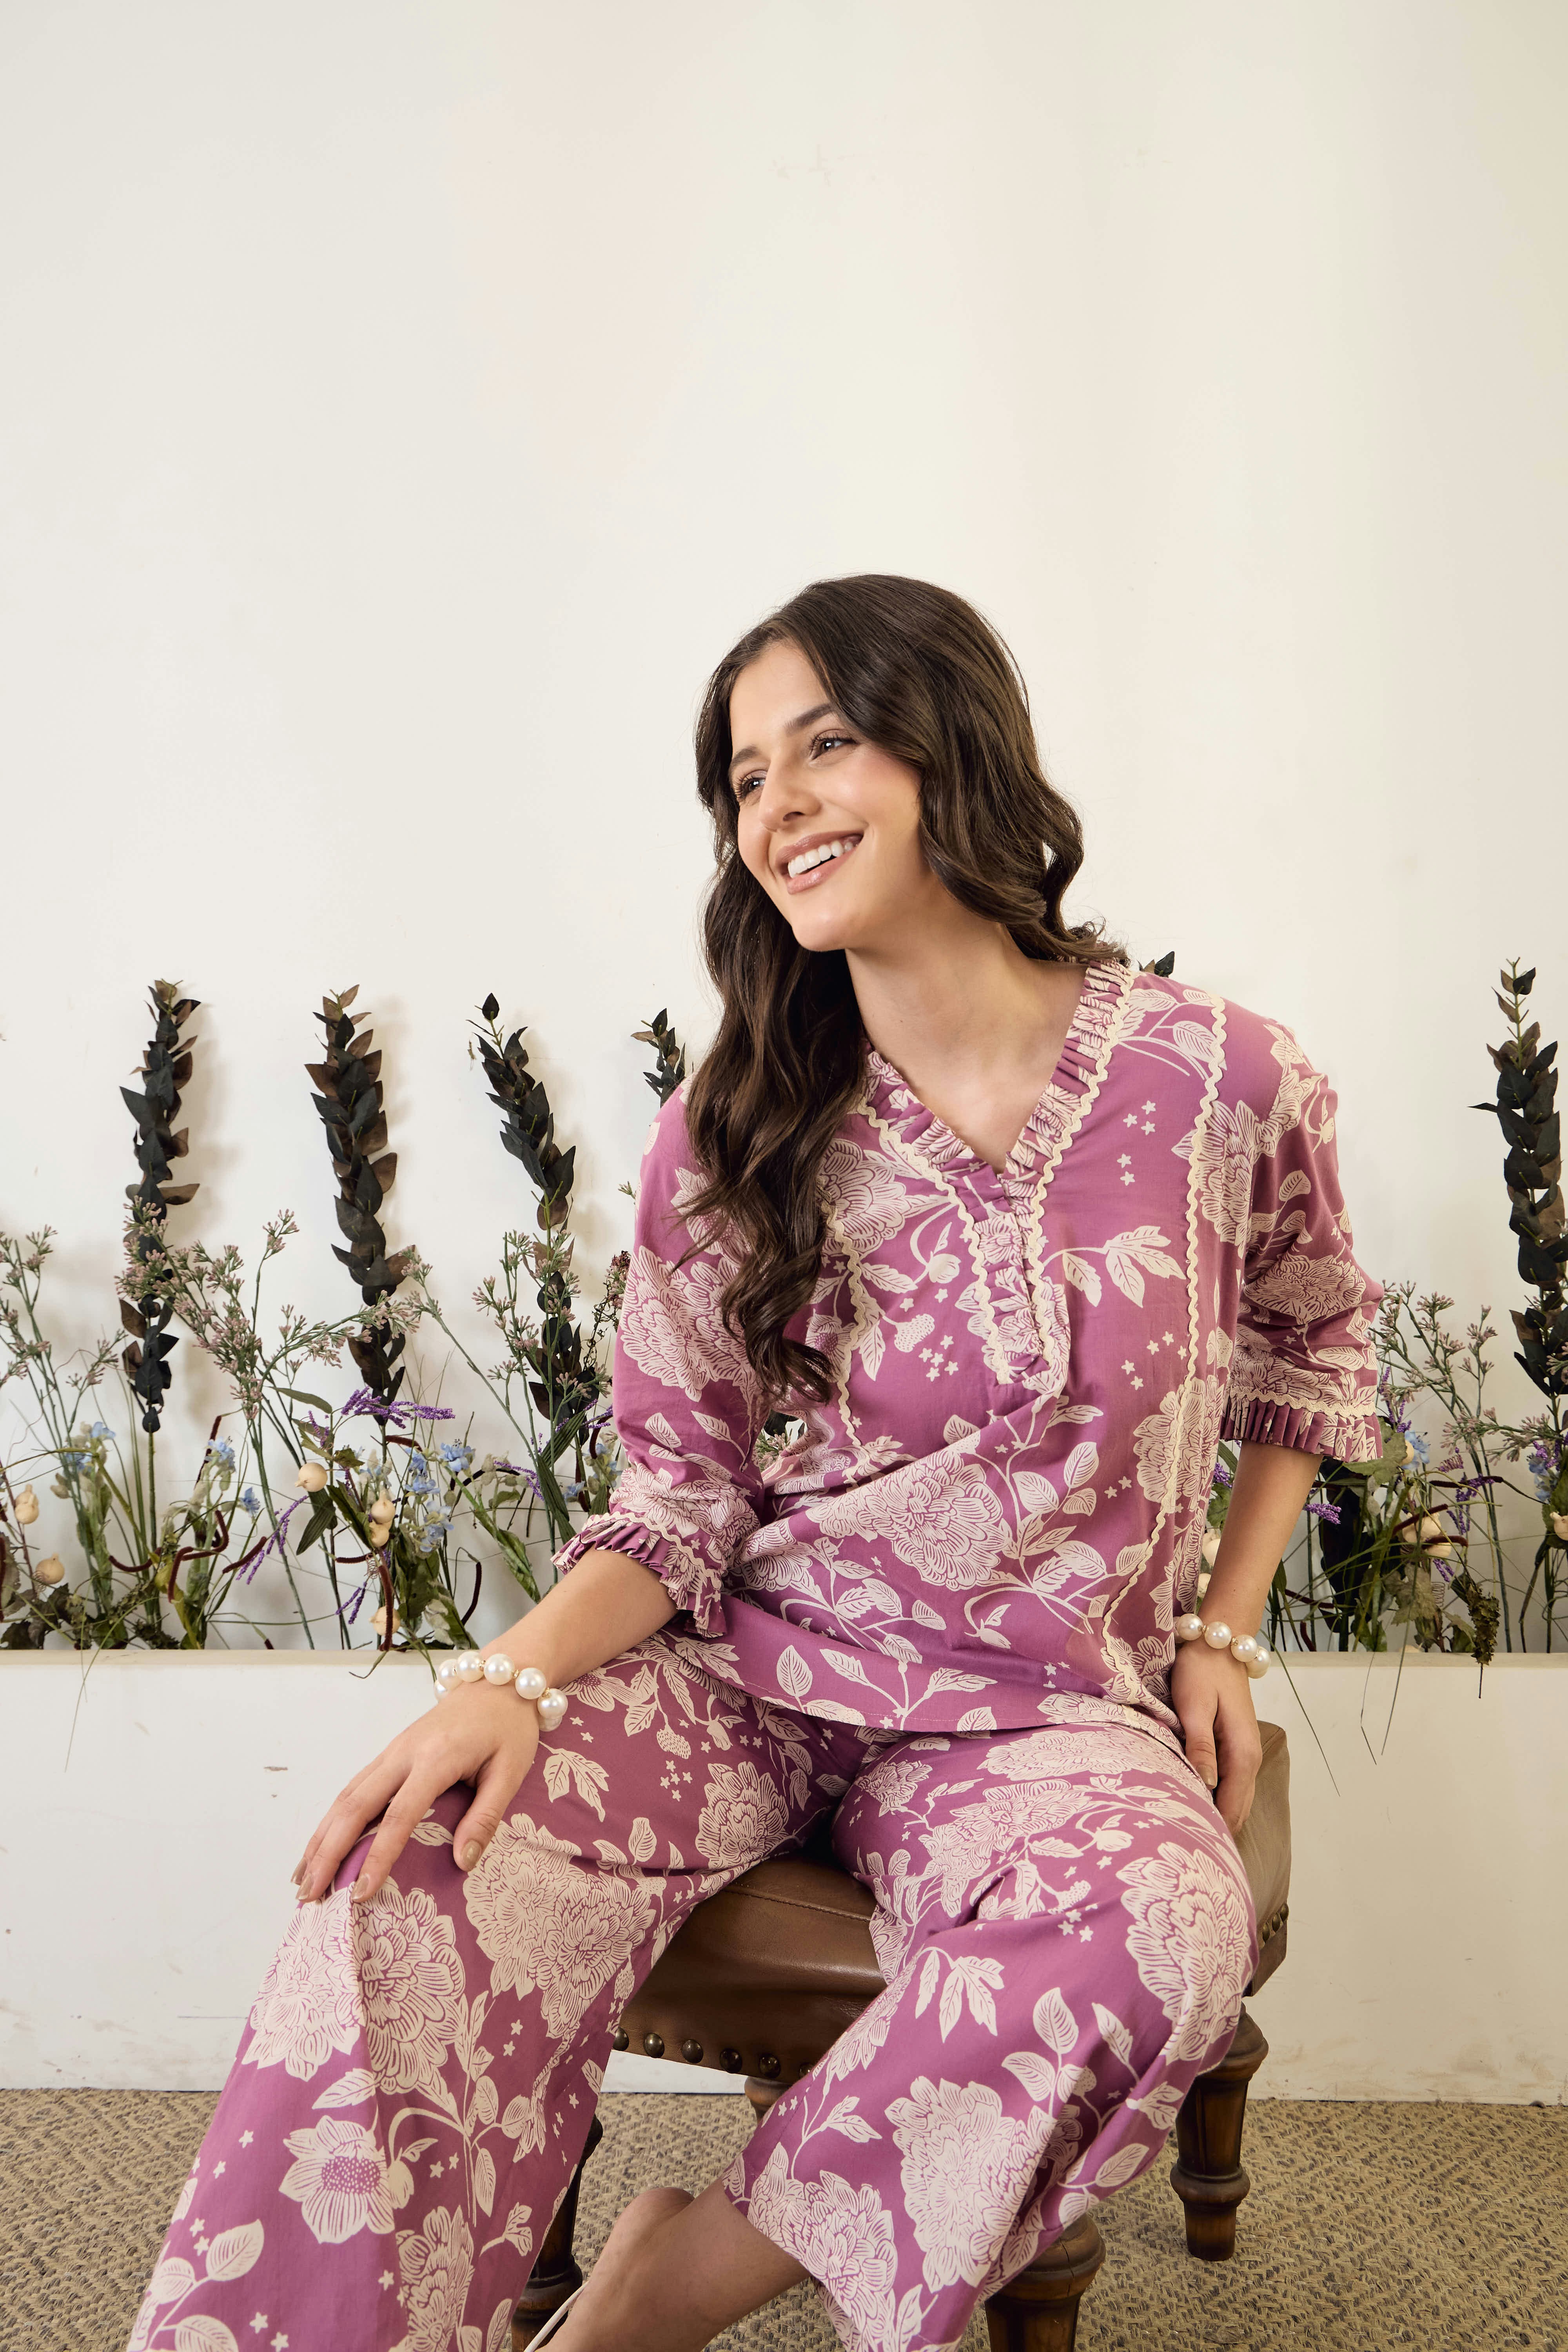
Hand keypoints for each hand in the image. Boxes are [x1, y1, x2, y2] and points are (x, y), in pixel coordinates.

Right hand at [291, 1676, 539, 1905]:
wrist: (498, 1680)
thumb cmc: (508, 1727)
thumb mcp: (510, 1771)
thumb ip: (486, 1816)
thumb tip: (463, 1863)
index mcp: (435, 1758)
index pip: (399, 1815)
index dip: (378, 1856)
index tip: (360, 1893)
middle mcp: (403, 1754)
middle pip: (355, 1806)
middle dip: (328, 1853)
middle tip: (309, 1896)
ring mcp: (392, 1752)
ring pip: (345, 1797)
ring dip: (321, 1839)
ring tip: (303, 1881)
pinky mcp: (389, 1754)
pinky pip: (354, 1789)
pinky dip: (332, 1820)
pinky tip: (320, 1845)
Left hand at [1170, 1641, 1262, 1834]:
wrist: (1218, 1645)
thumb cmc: (1202, 1672)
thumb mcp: (1195, 1706)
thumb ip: (1200, 1747)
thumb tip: (1204, 1785)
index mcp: (1242, 1754)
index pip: (1231, 1808)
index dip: (1213, 1831)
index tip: (1188, 1846)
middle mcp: (1249, 1759)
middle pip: (1237, 1811)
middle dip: (1215, 1831)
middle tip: (1182, 1846)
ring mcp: (1245, 1755)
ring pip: (1235, 1800)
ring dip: (1216, 1816)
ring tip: (1186, 1833)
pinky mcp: (1235, 1748)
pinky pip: (1230, 1785)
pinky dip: (1217, 1799)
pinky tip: (1194, 1804)